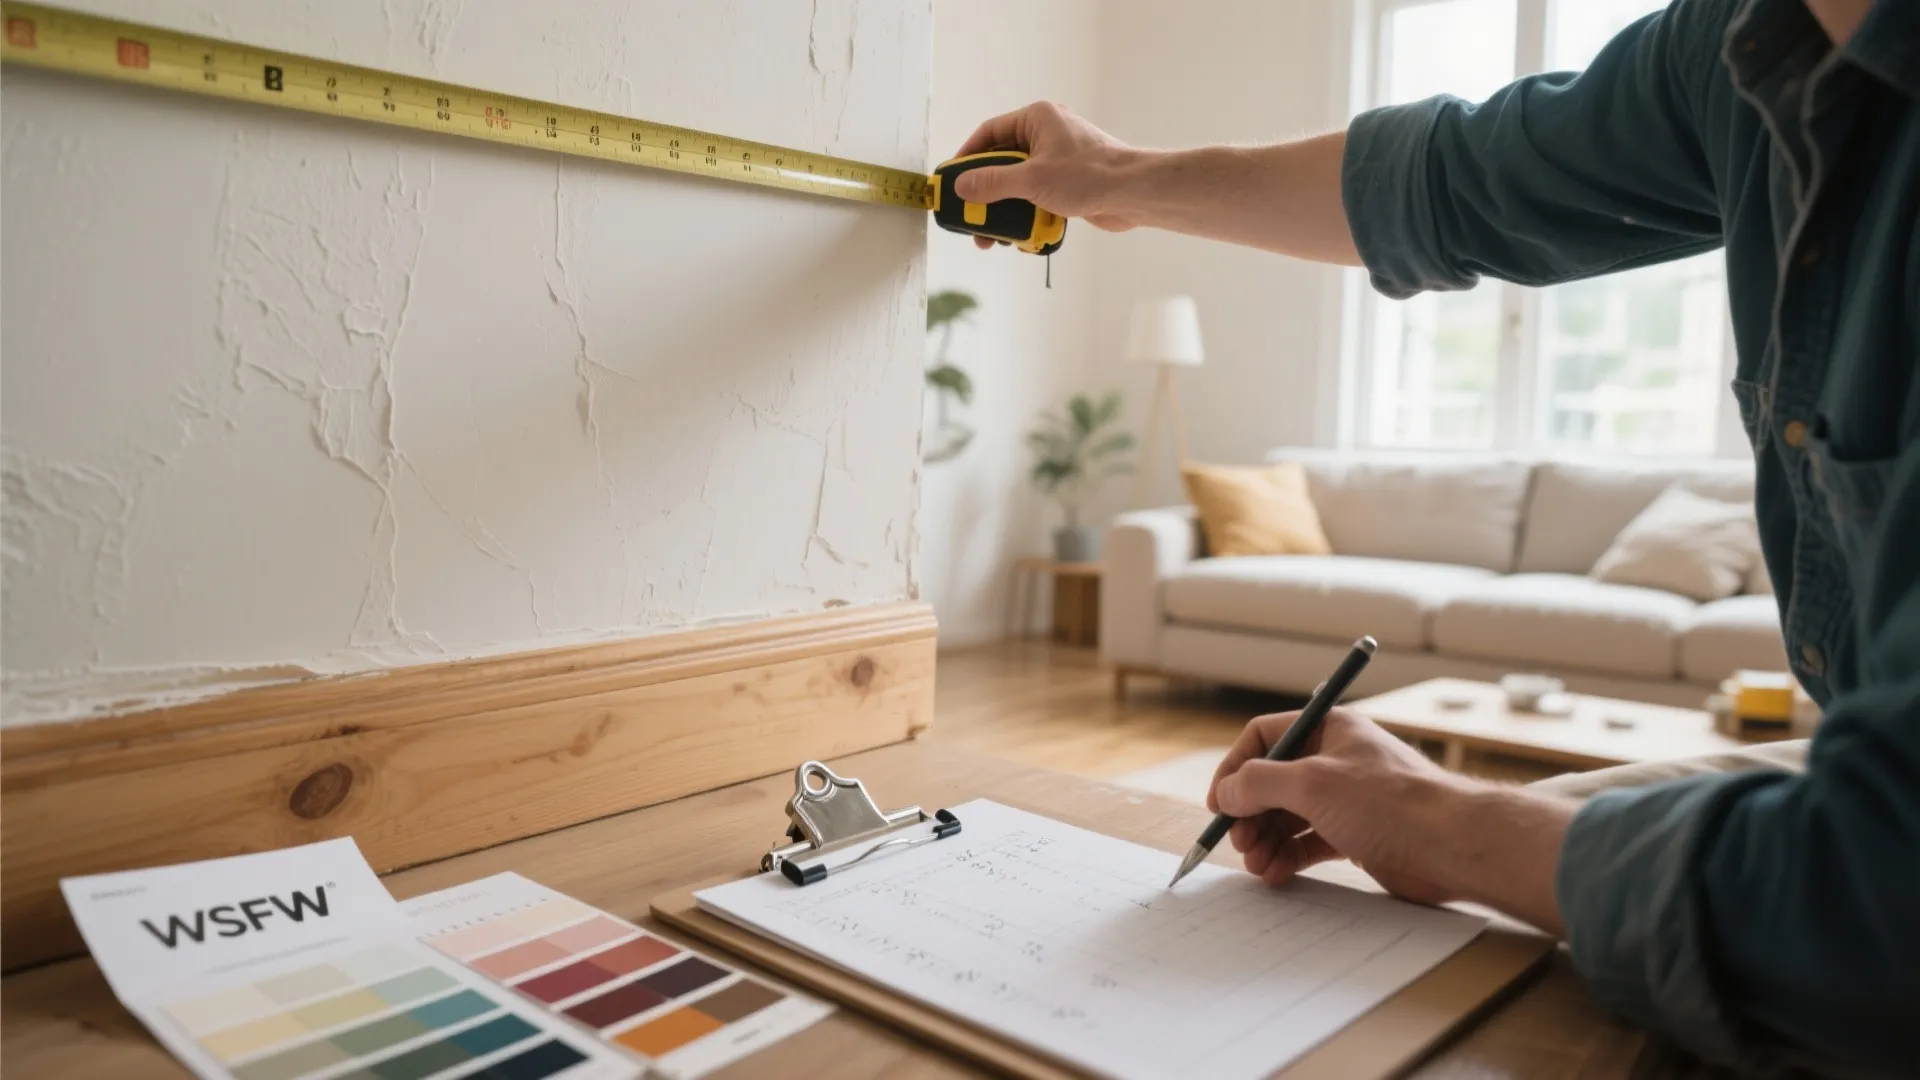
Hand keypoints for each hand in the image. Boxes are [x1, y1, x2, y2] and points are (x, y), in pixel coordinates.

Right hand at [948, 102, 1144, 246]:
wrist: (1134, 194)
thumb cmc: (1088, 175)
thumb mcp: (1031, 179)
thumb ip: (992, 183)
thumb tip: (960, 187)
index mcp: (1037, 119)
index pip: (990, 134)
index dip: (967, 157)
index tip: (952, 181)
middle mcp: (1047, 135)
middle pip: (1002, 163)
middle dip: (986, 195)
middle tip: (970, 218)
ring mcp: (1058, 160)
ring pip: (1019, 185)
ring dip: (1006, 212)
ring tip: (994, 238)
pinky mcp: (1069, 183)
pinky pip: (1037, 198)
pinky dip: (1028, 216)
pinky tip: (1023, 238)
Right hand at [1207, 707, 1459, 905]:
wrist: (1450, 845)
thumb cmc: (1389, 803)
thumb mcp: (1311, 783)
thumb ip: (1259, 784)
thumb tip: (1228, 793)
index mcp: (1327, 729)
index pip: (1264, 737)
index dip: (1236, 767)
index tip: (1219, 802)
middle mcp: (1335, 760)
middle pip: (1273, 782)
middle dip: (1250, 814)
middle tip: (1238, 842)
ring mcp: (1347, 799)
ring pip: (1289, 816)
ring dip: (1266, 840)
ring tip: (1257, 865)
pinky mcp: (1357, 834)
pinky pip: (1310, 842)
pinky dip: (1289, 857)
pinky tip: (1276, 874)